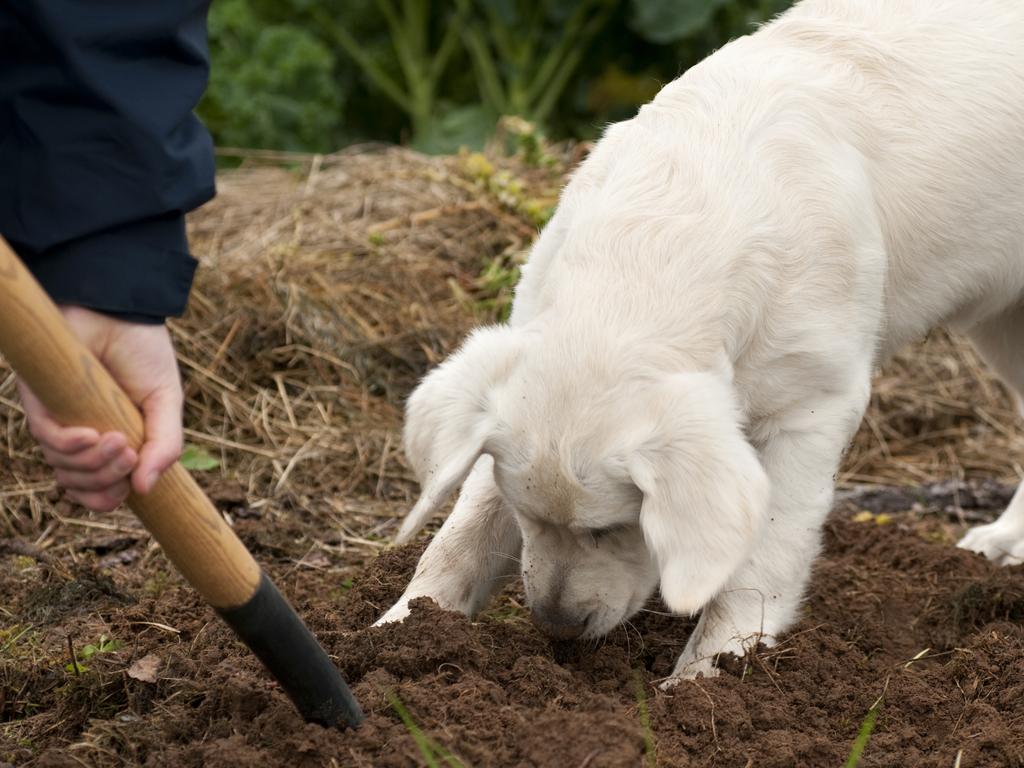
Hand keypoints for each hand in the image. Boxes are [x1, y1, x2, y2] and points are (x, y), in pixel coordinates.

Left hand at [17, 306, 183, 510]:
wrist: (120, 311)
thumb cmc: (144, 353)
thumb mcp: (167, 404)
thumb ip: (166, 446)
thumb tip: (146, 490)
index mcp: (114, 440)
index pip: (100, 488)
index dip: (109, 498)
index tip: (133, 488)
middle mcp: (82, 436)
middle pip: (80, 485)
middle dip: (106, 481)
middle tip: (130, 456)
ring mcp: (59, 420)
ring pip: (62, 467)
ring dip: (93, 463)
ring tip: (119, 440)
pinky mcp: (39, 401)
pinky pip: (46, 438)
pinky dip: (70, 445)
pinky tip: (92, 435)